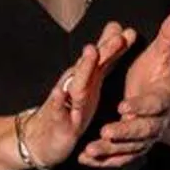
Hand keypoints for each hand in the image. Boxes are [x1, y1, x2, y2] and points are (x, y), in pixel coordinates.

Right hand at [19, 21, 138, 168]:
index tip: (130, 31)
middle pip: (91, 64)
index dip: (116, 45)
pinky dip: (59, 100)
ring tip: (92, 52)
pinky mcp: (58, 121)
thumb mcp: (91, 83)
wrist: (40, 138)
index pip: (103, 59)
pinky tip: (61, 92)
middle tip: (117, 36)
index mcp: (88, 79)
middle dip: (104, 50)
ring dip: (84, 67)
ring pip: (77, 83)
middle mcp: (76, 86)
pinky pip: (57, 110)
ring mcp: (66, 102)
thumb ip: (105, 60)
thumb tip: (119, 32)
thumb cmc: (70, 109)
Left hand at [82, 8, 169, 166]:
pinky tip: (85, 159)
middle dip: (125, 132)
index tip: (123, 106)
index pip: (153, 105)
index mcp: (161, 99)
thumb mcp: (160, 55)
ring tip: (91, 149)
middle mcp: (155, 122)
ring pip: (130, 148)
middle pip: (142, 130)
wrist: (160, 102)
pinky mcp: (133, 148)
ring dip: (111, 150)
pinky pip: (120, 157)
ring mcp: (144, 137)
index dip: (140, 106)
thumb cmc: (155, 76)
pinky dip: (105, 160)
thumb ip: (169, 37)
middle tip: (107, 131)